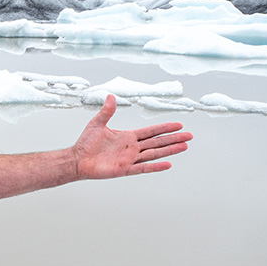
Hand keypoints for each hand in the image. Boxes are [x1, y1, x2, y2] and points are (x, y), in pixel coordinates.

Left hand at [73, 95, 191, 179]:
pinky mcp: (124, 169)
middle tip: (189, 136)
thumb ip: (106, 111)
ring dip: (169, 150)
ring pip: (154, 154)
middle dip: (173, 139)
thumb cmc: (85, 144)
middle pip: (157, 142)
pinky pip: (142, 168)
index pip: (151, 131)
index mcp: (128, 137)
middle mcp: (132, 148)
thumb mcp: (97, 123)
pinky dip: (154, 166)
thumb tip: (110, 96)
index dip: (164, 128)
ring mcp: (129, 159)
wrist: (77, 159)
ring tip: (184, 146)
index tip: (179, 125)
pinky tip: (167, 164)